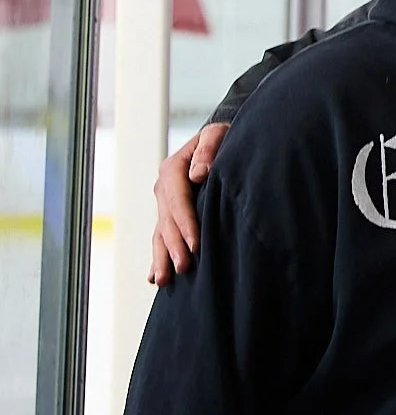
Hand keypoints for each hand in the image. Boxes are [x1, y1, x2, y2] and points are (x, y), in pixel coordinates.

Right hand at [150, 123, 228, 284]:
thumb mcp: (217, 134)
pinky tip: (154, 276)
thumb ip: (208, 149)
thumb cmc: (222, 136)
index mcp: (173, 169)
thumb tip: (198, 173)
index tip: (196, 244)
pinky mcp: (170, 213)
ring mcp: (164, 202)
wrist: (219, 139)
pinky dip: (158, 256)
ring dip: (162, 257)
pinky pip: (161, 236)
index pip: (178, 201)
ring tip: (164, 280)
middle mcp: (164, 188)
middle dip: (174, 246)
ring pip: (160, 233)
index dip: (186, 224)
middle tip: (184, 268)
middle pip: (167, 222)